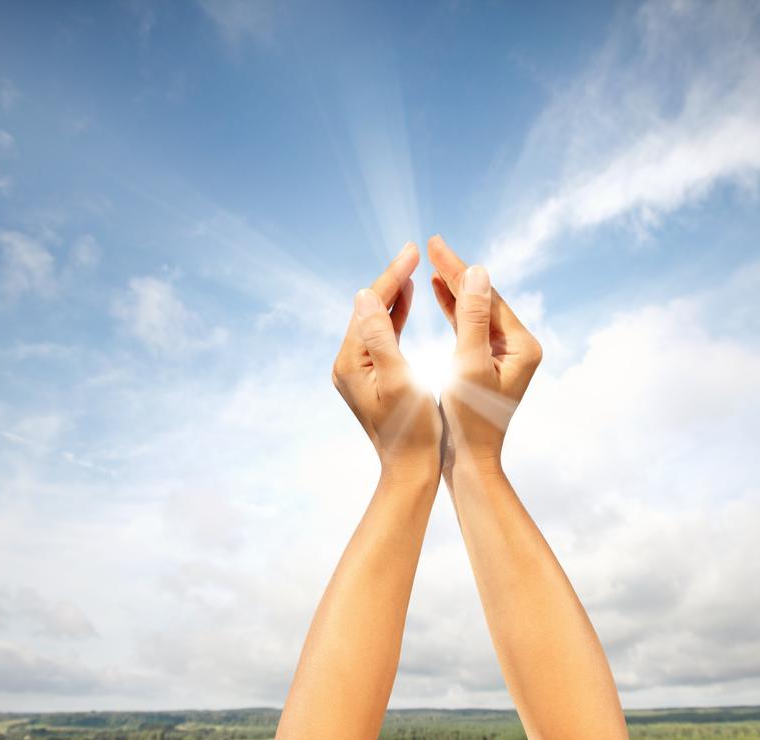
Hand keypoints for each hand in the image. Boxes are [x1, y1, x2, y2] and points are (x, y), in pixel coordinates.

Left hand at [332, 242, 443, 481]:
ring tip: (411, 267)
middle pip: (368, 310)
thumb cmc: (412, 430)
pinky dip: (395, 316)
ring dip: (393, 294)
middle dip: (391, 280)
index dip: (391, 277)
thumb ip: (381, 337)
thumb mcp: (399, 380)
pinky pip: (380, 336)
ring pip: (374, 321)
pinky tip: (406, 301)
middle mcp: (346, 364)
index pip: (368, 307)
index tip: (411, 251)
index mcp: (349, 363)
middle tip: (413, 250)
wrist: (411, 470)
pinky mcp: (369, 377)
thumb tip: (364, 295)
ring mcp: (356, 371)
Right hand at [427, 234, 542, 475]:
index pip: (487, 296)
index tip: (433, 244)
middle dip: (456, 272)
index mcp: (523, 346)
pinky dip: (455, 309)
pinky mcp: (493, 364)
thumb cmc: (468, 420)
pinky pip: (472, 327)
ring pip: (477, 311)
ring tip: (432, 263)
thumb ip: (471, 318)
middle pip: (484, 299)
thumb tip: (478, 271)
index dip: (458, 269)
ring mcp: (508, 356)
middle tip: (431, 244)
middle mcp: (521, 347)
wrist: (469, 461)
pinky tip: (439, 292)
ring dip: (454, 287)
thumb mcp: (468, 365)